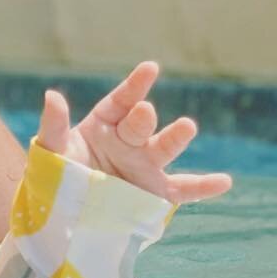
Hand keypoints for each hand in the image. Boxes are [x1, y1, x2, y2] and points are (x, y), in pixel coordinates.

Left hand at [35, 61, 231, 203]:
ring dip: (176, 137)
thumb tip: (52, 95)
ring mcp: (145, 166)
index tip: (150, 69)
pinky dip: (204, 187)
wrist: (64, 208)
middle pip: (140, 125)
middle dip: (143, 118)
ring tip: (187, 126)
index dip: (135, 85)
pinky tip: (224, 181)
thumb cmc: (57, 171)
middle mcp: (129, 141)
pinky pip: (183, 190)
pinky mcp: (155, 192)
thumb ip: (54, 124)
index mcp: (105, 124)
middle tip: (144, 111)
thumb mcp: (51, 148)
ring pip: (164, 149)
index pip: (122, 101)